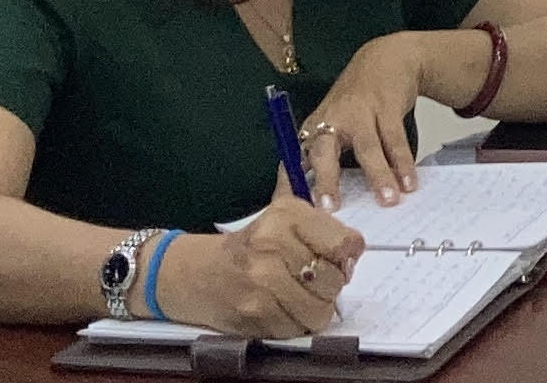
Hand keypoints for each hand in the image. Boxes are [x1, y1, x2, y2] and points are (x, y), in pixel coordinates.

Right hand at [163, 178, 363, 336]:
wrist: (193, 272)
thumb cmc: (251, 245)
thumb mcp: (286, 220)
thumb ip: (325, 233)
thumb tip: (353, 259)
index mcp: (287, 215)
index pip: (345, 244)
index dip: (346, 257)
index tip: (335, 259)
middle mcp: (273, 246)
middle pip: (334, 281)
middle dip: (330, 286)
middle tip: (310, 281)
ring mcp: (261, 283)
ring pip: (318, 310)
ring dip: (314, 309)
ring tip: (297, 297)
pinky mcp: (251, 314)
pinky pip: (295, 329)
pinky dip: (293, 324)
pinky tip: (278, 309)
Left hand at [302, 30, 447, 206]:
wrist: (386, 59)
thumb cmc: (357, 103)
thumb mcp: (334, 125)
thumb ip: (329, 159)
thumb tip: (326, 205)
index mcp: (313, 130)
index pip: (294, 162)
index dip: (291, 186)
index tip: (292, 213)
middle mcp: (331, 121)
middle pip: (323, 153)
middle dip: (325, 180)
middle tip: (329, 209)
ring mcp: (359, 112)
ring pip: (367, 147)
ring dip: (378, 175)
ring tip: (387, 200)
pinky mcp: (386, 105)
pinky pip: (394, 138)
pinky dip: (403, 162)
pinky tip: (409, 181)